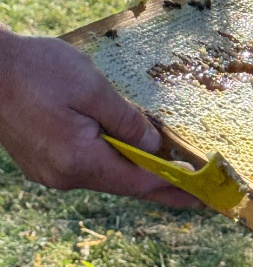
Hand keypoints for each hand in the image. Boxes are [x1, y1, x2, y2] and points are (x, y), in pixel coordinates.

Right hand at [0, 31, 201, 208]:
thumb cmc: (37, 70)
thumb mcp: (92, 89)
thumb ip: (127, 121)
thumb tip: (152, 147)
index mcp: (78, 160)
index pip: (137, 182)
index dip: (172, 188)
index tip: (201, 196)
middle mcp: (63, 174)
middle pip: (123, 182)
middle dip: (159, 184)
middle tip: (193, 192)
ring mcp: (49, 170)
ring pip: (105, 172)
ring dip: (136, 169)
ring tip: (168, 167)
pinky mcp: (43, 159)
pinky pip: (88, 164)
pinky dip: (113, 159)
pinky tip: (129, 151)